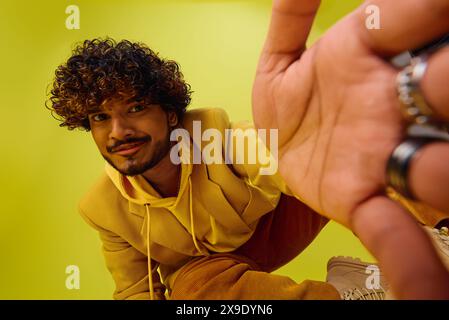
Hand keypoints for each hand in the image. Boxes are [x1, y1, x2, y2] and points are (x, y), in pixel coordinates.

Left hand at [252, 0, 448, 298]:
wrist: (268, 150)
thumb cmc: (287, 103)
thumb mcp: (283, 59)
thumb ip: (290, 20)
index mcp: (374, 62)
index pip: (417, 24)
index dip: (424, 13)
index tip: (430, 8)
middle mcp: (393, 110)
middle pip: (443, 93)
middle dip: (446, 85)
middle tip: (438, 80)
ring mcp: (381, 161)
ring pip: (434, 166)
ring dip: (442, 171)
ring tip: (429, 173)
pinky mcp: (359, 202)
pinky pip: (393, 234)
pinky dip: (416, 265)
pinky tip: (433, 297)